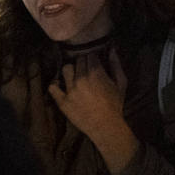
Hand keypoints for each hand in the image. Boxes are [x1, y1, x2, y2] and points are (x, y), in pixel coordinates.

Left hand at [46, 49, 138, 174]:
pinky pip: (53, 88)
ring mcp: (70, 90)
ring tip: (75, 77)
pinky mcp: (62, 101)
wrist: (105, 126)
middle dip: (83, 63)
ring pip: (66, 69)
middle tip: (87, 71)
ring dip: (71, 70)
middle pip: (78, 60)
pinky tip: (61, 85)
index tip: (95, 63)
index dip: (93, 58)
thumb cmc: (115, 104)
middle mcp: (81, 78)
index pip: (90, 55)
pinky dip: (56, 85)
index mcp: (96, 73)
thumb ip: (116, 64)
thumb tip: (111, 49)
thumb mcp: (121, 83)